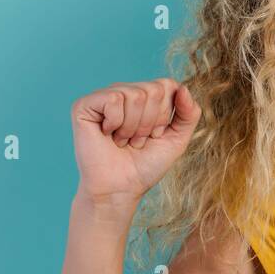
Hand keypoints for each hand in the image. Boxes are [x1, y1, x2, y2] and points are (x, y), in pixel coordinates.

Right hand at [70, 78, 201, 205]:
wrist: (120, 188)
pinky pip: (113, 99)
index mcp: (145, 95)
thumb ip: (189, 113)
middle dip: (150, 123)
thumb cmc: (146, 164)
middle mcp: (124, 91)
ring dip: (133, 127)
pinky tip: (107, 134)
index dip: (165, 115)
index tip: (154, 134)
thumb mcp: (177, 138)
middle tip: (136, 140)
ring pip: (135, 95)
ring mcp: (104, 96)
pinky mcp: (84, 105)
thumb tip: (182, 88)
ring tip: (123, 140)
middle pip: (153, 90)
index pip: (168, 85)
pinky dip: (116, 123)